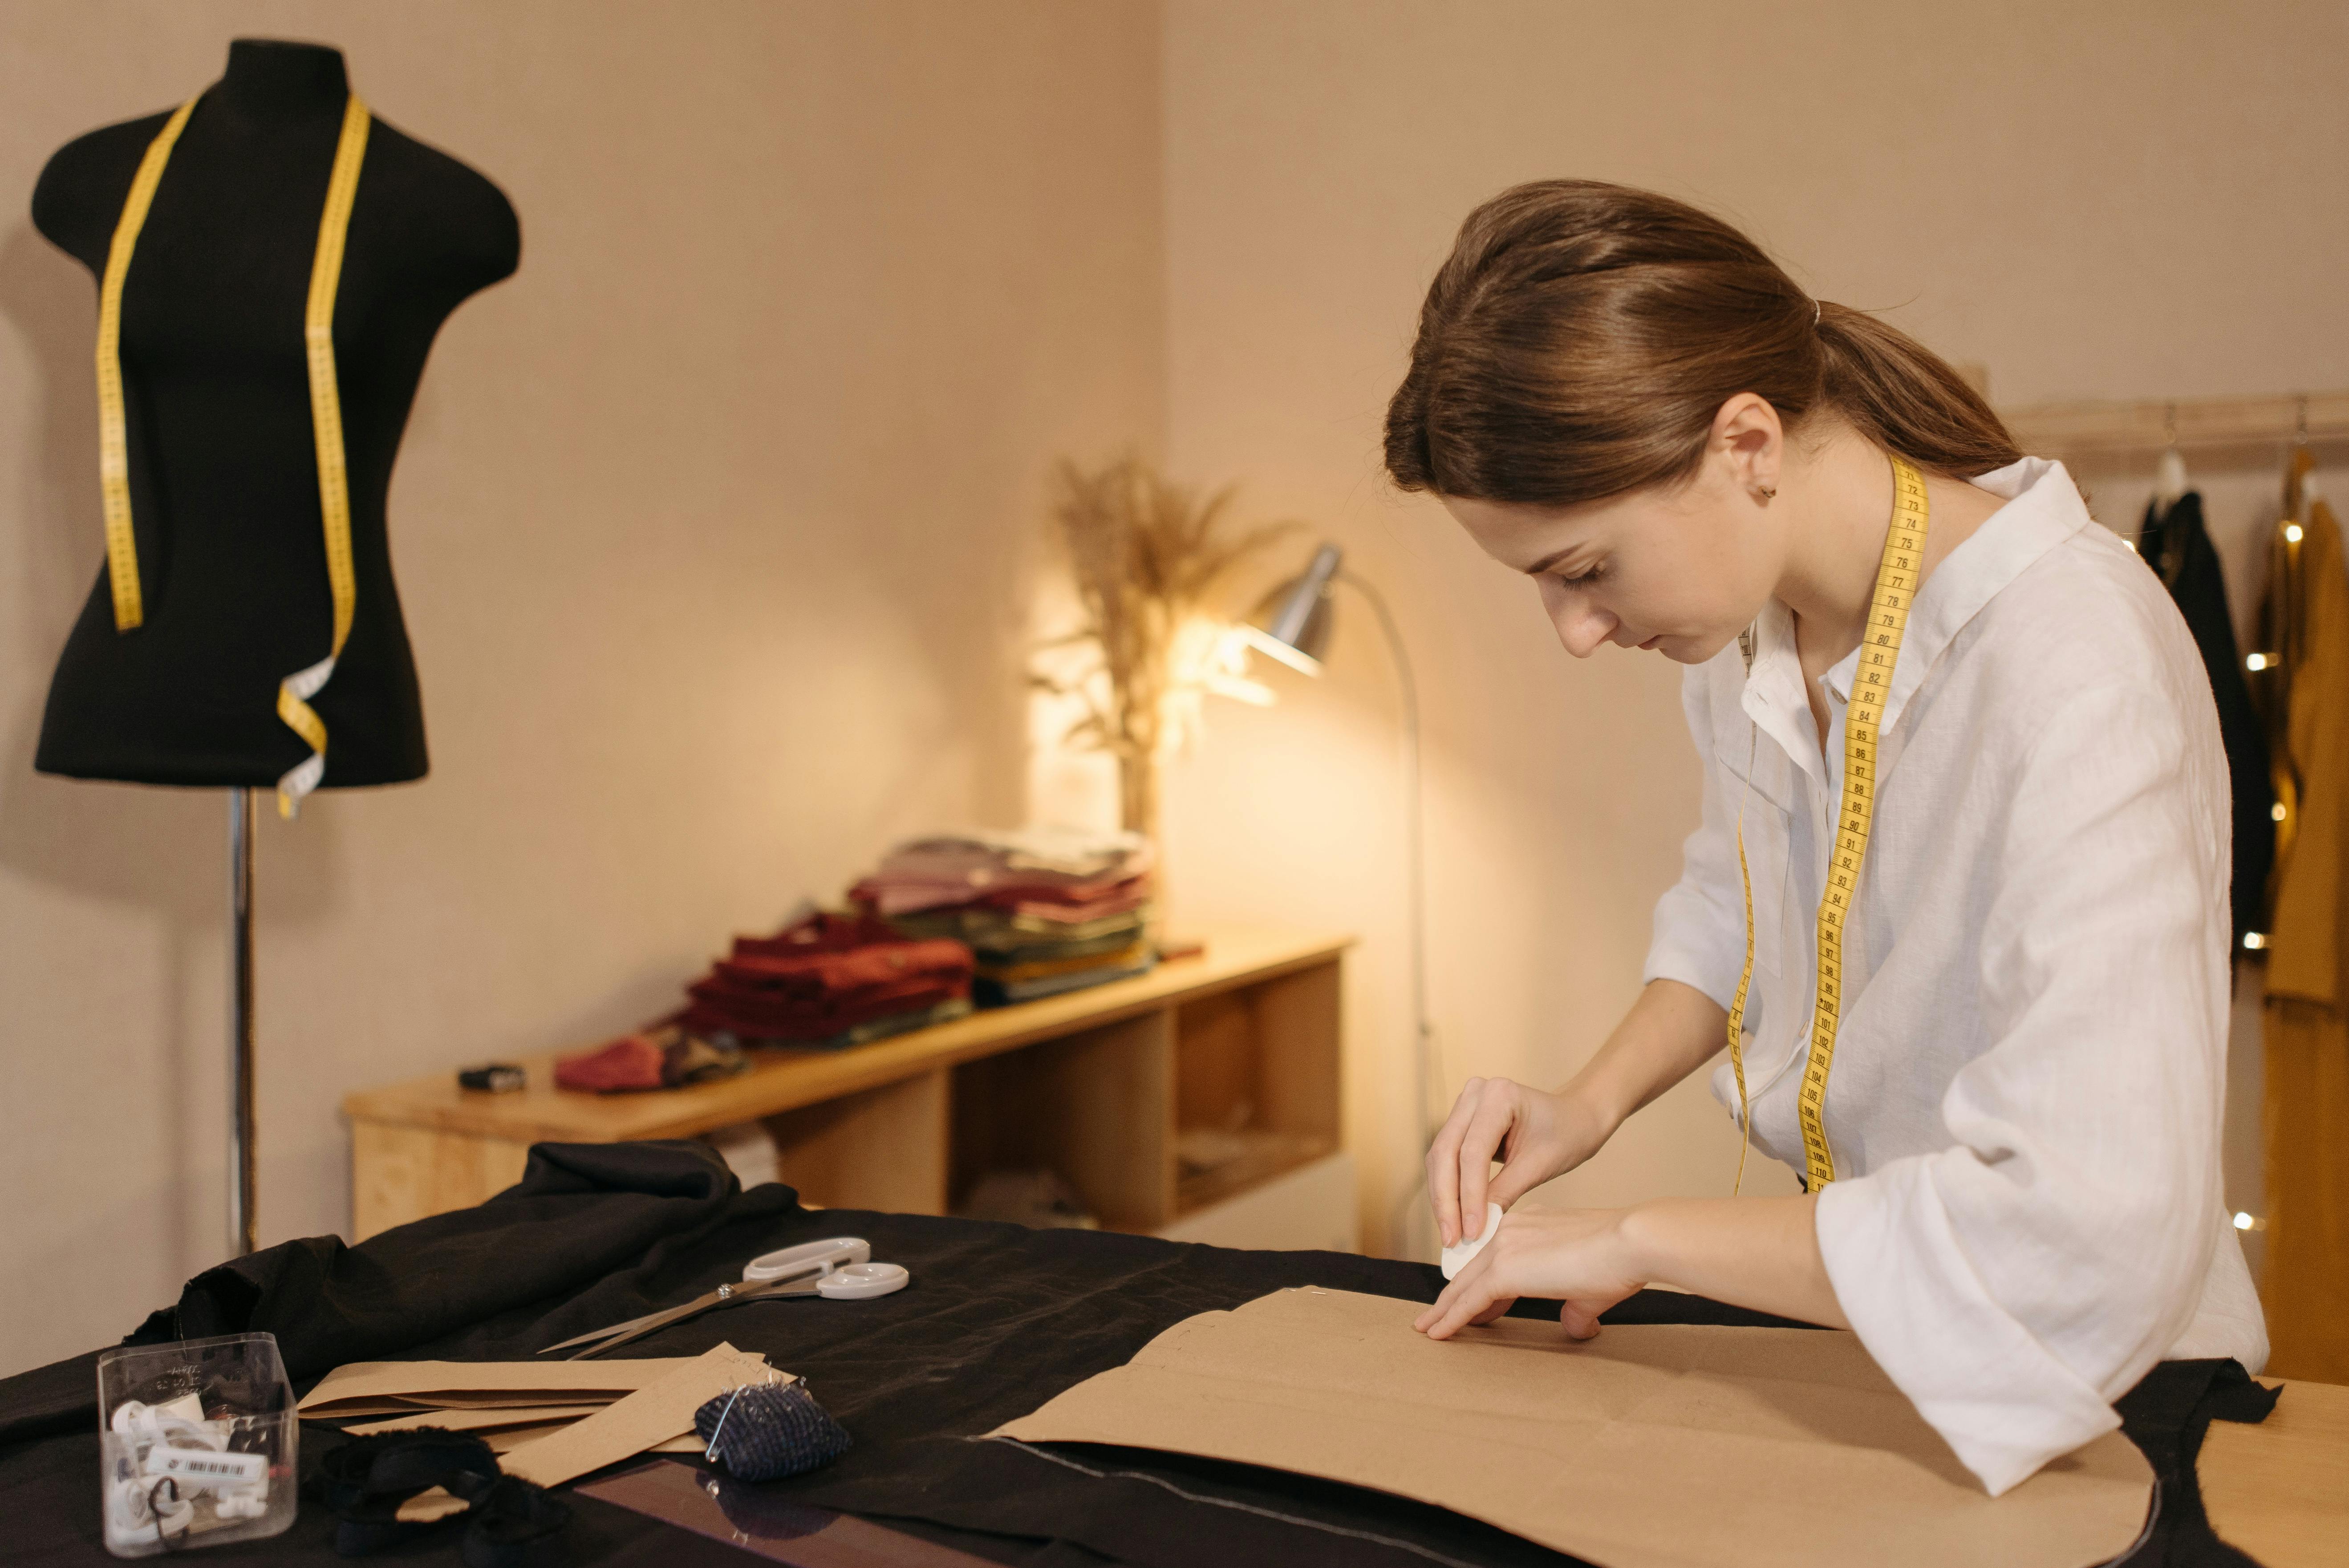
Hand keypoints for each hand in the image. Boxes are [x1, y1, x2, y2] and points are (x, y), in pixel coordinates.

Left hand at [1412, 1206, 1644, 1341]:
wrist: (1629, 1243)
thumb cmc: (1618, 1262)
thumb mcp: (1590, 1289)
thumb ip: (1576, 1307)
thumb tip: (1578, 1327)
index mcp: (1529, 1225)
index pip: (1495, 1260)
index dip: (1480, 1287)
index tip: (1471, 1305)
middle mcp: (1511, 1230)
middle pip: (1472, 1271)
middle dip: (1453, 1297)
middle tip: (1435, 1318)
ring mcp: (1504, 1248)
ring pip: (1464, 1285)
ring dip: (1445, 1310)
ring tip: (1429, 1329)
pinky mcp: (1504, 1270)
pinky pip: (1468, 1300)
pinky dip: (1451, 1319)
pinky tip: (1438, 1334)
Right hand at [1426, 1077, 1608, 1246]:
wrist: (1575, 1118)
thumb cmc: (1566, 1135)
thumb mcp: (1540, 1165)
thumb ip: (1504, 1192)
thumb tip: (1474, 1229)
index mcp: (1499, 1094)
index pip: (1472, 1152)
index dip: (1469, 1195)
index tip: (1472, 1232)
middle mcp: (1475, 1094)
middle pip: (1446, 1152)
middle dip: (1447, 1200)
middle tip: (1451, 1239)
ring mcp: (1464, 1106)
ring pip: (1440, 1157)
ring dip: (1442, 1198)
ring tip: (1450, 1234)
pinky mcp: (1460, 1122)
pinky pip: (1445, 1158)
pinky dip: (1448, 1189)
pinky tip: (1453, 1217)